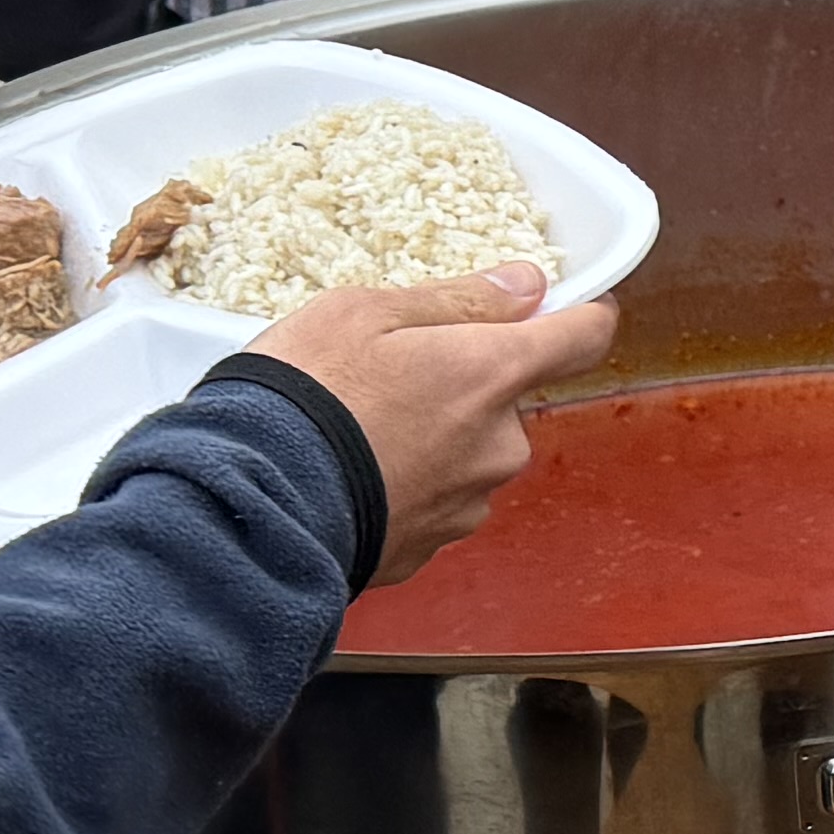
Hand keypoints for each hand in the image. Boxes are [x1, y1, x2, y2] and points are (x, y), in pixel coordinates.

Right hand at [250, 264, 620, 581]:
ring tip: (359, 430)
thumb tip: (525, 285)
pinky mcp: (430, 548)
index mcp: (493, 374)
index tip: (558, 307)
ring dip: (434, 438)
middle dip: (464, 384)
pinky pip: (434, 501)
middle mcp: (499, 444)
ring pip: (470, 454)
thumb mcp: (364, 312)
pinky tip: (352, 475)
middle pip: (508, 401)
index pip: (584, 336)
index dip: (578, 315)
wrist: (249, 504)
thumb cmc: (302, 396)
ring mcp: (468, 503)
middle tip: (391, 375)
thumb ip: (457, 299)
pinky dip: (404, 484)